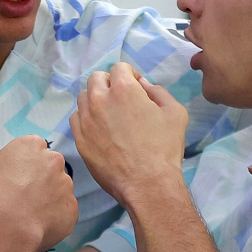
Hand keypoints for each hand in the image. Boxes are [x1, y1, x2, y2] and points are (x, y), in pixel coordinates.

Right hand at [0, 135, 77, 251]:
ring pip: (60, 188)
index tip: (17, 177)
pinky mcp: (72, 208)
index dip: (25, 163)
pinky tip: (39, 225)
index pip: (33, 148)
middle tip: (25, 196)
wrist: (5, 227)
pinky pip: (64, 210)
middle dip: (41, 178)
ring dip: (50, 197)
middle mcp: (54, 160)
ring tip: (31, 214)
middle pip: (51, 166)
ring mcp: (66, 185)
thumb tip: (7, 162)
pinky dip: (55, 216)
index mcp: (32, 145)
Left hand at [70, 63, 188, 207]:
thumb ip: (158, 92)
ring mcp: (86, 120)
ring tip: (109, 115)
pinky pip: (76, 119)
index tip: (136, 89)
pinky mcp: (79, 139)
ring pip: (84, 97)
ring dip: (96, 100)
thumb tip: (143, 85)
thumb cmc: (164, 148)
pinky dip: (86, 118)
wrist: (147, 183)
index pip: (119, 68)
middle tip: (121, 100)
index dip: (130, 76)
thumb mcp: (175, 113)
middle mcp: (100, 100)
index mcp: (124, 89)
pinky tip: (99, 129)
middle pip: (96, 78)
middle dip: (109, 84)